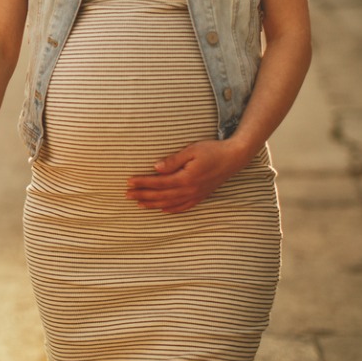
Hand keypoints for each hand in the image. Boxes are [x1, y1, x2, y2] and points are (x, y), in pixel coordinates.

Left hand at [126, 140, 251, 212]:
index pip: (158, 182)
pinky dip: (172, 210)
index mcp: (185, 178)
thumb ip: (173, 160)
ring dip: (153, 204)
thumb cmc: (212, 150)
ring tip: (138, 204)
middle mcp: (189, 190)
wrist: (234, 158)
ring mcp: (196, 195)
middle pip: (161, 195)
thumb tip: (156, 168)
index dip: (142, 183)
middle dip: (142, 195)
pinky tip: (163, 210)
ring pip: (170, 203)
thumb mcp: (192, 150)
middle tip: (126, 195)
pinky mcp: (201, 196)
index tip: (128, 182)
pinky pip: (184, 207)